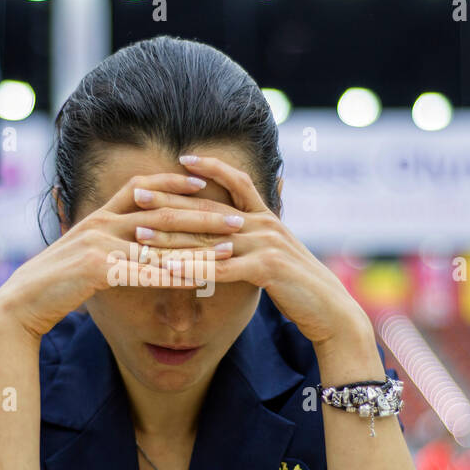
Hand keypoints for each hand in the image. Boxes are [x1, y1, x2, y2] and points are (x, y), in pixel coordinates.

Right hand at [0, 172, 240, 338]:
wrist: (22, 302)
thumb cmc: (56, 283)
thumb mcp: (84, 256)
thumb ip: (108, 245)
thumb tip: (133, 244)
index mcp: (99, 217)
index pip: (141, 188)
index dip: (173, 182)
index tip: (204, 183)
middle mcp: (100, 224)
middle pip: (160, 212)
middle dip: (202, 214)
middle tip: (238, 219)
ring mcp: (98, 245)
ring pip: (158, 240)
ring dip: (198, 245)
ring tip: (230, 249)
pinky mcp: (97, 269)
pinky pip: (144, 271)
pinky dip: (173, 274)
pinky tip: (199, 279)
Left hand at [155, 154, 370, 348]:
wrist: (332, 310)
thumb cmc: (300, 286)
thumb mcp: (278, 254)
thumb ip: (259, 239)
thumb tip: (240, 230)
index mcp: (267, 218)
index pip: (236, 182)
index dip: (210, 167)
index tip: (181, 158)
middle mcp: (264, 225)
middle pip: (209, 209)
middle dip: (170, 201)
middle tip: (137, 193)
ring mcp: (266, 244)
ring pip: (209, 239)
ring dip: (171, 237)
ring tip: (140, 234)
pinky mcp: (266, 268)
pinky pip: (221, 268)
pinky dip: (192, 269)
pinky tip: (168, 270)